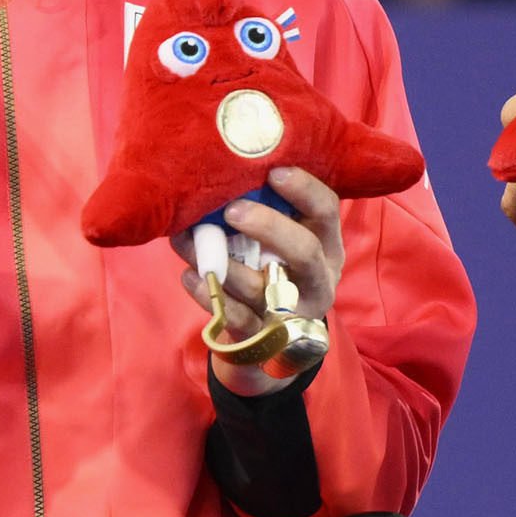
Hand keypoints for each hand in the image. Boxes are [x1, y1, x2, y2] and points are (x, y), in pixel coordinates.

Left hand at [172, 168, 347, 392]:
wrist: (273, 345)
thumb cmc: (275, 273)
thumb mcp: (286, 245)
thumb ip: (270, 214)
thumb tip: (224, 172)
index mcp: (327, 249)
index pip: (326, 212)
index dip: (304, 190)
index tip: (273, 171)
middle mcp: (317, 282)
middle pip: (306, 253)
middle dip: (269, 227)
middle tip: (232, 210)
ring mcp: (291, 314)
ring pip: (259, 288)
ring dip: (221, 261)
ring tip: (188, 238)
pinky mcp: (262, 339)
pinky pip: (234, 317)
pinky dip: (208, 293)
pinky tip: (190, 274)